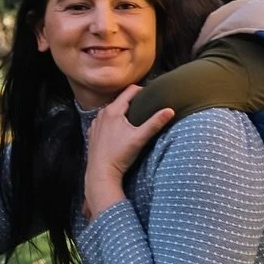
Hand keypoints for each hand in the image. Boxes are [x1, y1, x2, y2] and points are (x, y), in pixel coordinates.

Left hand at [83, 85, 172, 222]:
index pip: (130, 90)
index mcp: (113, 110)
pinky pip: (104, 121)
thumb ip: (155, 123)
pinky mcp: (93, 132)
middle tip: (146, 107)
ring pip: (112, 110)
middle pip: (121, 100)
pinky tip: (119, 131)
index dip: (142, 91)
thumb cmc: (120, 155)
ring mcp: (95, 123)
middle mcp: (102, 113)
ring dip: (122, 112)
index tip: (151, 96)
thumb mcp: (140, 138)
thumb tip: (170, 110)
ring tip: (134, 118)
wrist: (101, 173)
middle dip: (133, 102)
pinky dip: (112, 121)